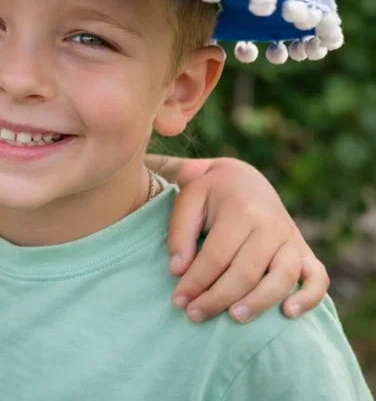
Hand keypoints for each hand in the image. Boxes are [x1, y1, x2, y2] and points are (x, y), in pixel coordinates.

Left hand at [166, 157, 328, 322]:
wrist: (243, 178)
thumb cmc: (210, 193)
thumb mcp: (188, 199)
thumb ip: (179, 233)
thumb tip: (178, 271)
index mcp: (241, 211)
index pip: (216, 256)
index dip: (196, 282)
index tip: (178, 300)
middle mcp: (271, 225)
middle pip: (247, 271)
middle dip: (218, 298)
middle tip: (195, 315)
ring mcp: (292, 239)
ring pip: (282, 278)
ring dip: (259, 303)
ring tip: (234, 318)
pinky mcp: (306, 251)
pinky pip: (318, 278)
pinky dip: (309, 297)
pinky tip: (288, 313)